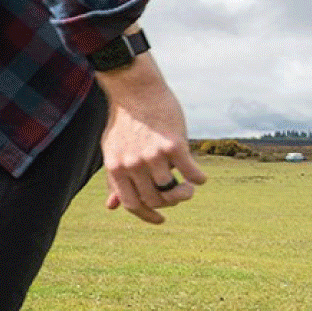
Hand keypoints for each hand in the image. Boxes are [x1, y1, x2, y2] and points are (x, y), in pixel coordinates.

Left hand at [98, 66, 206, 224]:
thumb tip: (112, 207)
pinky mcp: (174, 145)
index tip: (160, 219)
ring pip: (173, 190)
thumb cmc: (124, 123)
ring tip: (188, 186)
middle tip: (177, 195)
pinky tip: (200, 177)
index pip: (132, 204)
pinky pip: (192, 173)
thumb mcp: (112, 151)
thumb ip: (115, 179)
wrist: (136, 91)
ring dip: (185, 192)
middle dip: (168, 203)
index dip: (147, 215)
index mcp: (115, 168)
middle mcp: (132, 165)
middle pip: (155, 200)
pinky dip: (199, 179)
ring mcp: (153, 156)